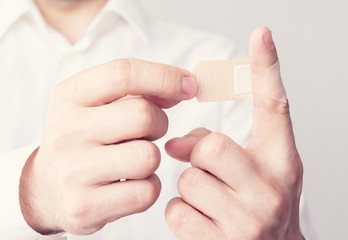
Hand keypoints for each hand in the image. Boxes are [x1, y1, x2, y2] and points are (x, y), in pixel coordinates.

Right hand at [19, 59, 197, 234]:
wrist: (47, 188)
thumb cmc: (85, 139)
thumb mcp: (97, 105)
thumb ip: (139, 91)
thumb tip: (184, 85)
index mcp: (69, 96)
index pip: (124, 74)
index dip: (165, 77)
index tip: (189, 85)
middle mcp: (66, 131)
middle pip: (143, 116)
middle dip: (159, 123)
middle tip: (147, 132)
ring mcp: (73, 171)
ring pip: (148, 157)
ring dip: (153, 158)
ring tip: (134, 159)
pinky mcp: (85, 206)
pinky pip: (146, 192)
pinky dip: (149, 186)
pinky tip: (131, 183)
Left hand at [165, 27, 303, 239]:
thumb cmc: (260, 205)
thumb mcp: (259, 171)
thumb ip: (223, 146)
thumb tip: (175, 143)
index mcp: (282, 162)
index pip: (275, 108)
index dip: (267, 69)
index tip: (260, 35)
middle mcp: (271, 190)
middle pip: (209, 147)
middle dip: (197, 154)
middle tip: (204, 165)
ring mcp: (248, 222)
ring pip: (188, 181)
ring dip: (190, 188)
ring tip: (211, 200)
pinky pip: (177, 212)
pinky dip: (181, 213)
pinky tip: (202, 220)